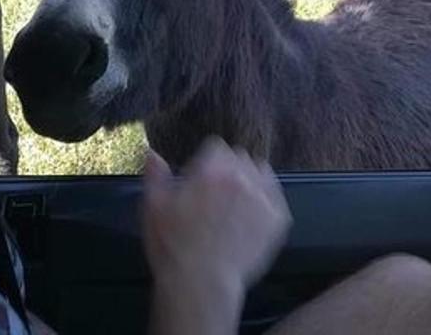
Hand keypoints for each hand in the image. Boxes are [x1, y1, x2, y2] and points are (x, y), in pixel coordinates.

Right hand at [143, 138, 291, 334]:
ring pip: (260, 172)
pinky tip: (253, 213)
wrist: (201, 283)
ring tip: (237, 202)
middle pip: (240, 157)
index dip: (206, 162)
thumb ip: (155, 175)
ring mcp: (262, 197)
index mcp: (212, 168)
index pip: (216, 146)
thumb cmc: (173, 246)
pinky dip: (266, 199)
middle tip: (216, 194)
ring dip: (249, 180)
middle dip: (228, 169)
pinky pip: (276, 195)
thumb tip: (152, 153)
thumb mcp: (154, 207)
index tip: (199, 179)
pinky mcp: (277, 219)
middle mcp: (241, 176)